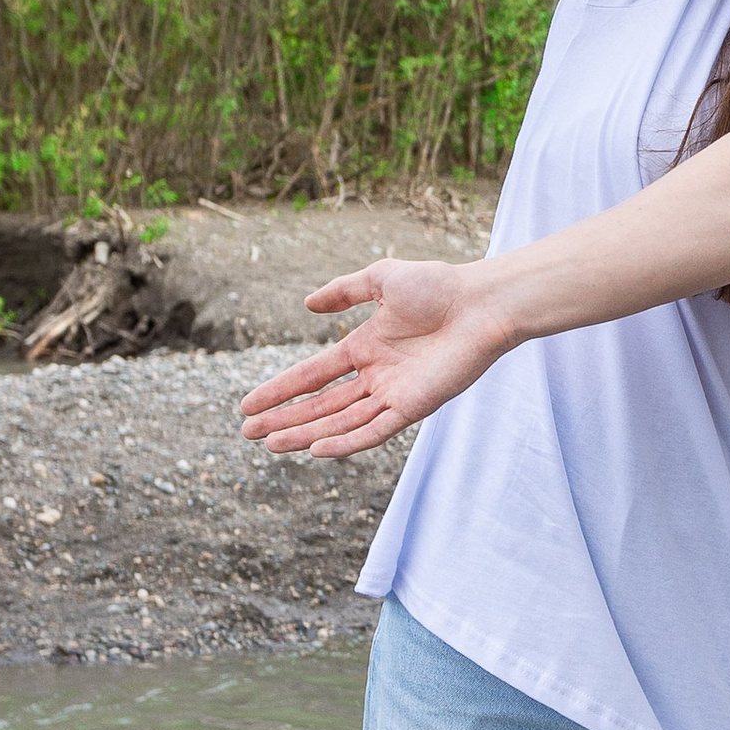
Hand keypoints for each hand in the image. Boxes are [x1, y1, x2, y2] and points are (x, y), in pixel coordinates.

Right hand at [237, 259, 512, 458]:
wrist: (482, 303)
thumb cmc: (439, 286)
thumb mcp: (382, 279)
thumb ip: (344, 292)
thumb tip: (307, 304)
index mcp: (365, 348)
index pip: (312, 375)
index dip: (280, 390)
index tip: (248, 405)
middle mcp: (375, 375)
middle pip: (320, 405)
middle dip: (284, 420)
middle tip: (249, 434)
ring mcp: (393, 394)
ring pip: (340, 421)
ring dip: (305, 434)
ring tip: (270, 446)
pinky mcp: (414, 407)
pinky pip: (374, 431)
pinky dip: (346, 442)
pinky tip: (317, 449)